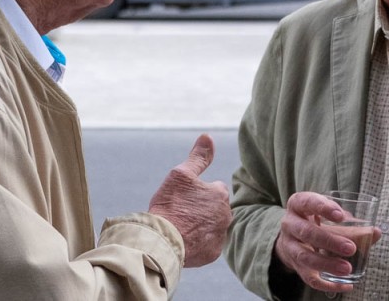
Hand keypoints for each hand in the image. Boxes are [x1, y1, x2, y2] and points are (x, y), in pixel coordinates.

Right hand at [149, 134, 231, 267]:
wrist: (162, 239)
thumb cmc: (170, 204)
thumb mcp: (181, 174)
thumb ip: (198, 156)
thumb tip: (207, 136)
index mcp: (220, 194)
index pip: (214, 189)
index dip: (198, 193)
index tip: (184, 198)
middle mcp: (226, 215)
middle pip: (214, 209)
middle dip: (202, 210)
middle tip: (181, 213)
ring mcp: (220, 235)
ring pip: (212, 226)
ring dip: (202, 226)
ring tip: (182, 227)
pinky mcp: (213, 253)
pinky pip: (208, 245)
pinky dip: (199, 243)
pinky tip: (185, 241)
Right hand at [274, 192, 380, 292]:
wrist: (292, 237)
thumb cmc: (315, 221)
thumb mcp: (327, 215)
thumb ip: (351, 224)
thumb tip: (376, 232)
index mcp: (298, 205)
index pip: (308, 202)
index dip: (323, 208)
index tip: (340, 216)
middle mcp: (290, 224)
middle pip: (306, 232)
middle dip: (329, 241)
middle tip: (350, 247)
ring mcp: (290, 246)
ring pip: (305, 256)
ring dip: (327, 264)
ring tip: (347, 268)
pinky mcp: (295, 266)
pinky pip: (309, 278)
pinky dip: (327, 284)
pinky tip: (346, 285)